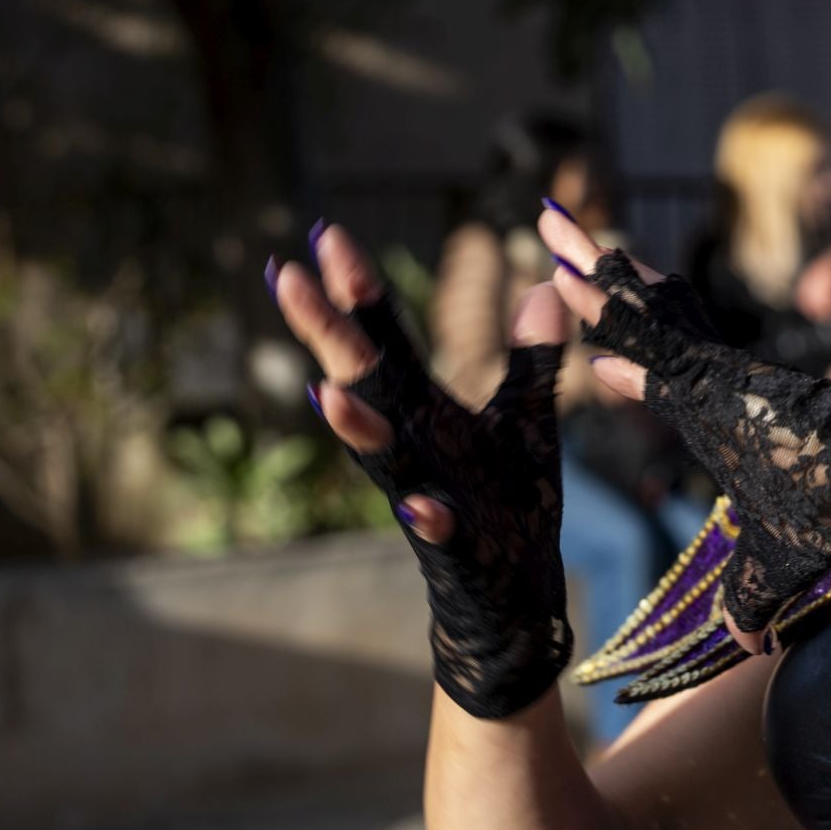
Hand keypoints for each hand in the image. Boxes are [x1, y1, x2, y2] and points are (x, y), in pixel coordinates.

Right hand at [269, 225, 572, 719]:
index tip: (325, 234)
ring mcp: (424, 496)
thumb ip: (533, 357)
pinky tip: (417, 504)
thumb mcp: (528, 420)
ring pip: (382, 458)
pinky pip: (436, 530)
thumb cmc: (510, 504)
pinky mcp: (455, 547)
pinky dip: (427, 516)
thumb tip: (547, 285)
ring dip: (356, 425)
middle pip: (363, 381)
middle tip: (283, 277)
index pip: (385, 339)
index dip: (357, 289)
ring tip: (327, 390)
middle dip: (327, 332)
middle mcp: (412, 448)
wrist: (517, 595)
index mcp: (426, 412)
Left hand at [538, 208, 830, 648]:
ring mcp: (715, 373)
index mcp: (712, 407)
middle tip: (548, 222)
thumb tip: (745, 642)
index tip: (572, 285)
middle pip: (638, 312)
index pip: (651, 351)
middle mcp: (708, 378)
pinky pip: (655, 341)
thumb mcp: (771, 570)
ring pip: (640, 314)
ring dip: (590, 272)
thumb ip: (751, 599)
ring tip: (547, 224)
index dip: (613, 317)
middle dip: (591, 268)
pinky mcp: (724, 383)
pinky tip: (570, 291)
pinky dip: (613, 315)